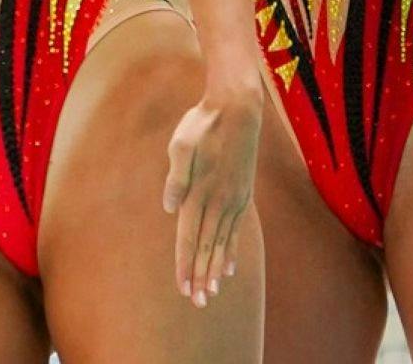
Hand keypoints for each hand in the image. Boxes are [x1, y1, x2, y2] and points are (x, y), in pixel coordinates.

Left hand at [162, 86, 260, 306]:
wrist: (238, 109)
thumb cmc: (203, 124)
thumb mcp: (180, 143)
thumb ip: (175, 177)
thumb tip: (169, 208)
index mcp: (198, 191)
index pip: (188, 238)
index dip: (184, 265)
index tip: (183, 288)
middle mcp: (217, 201)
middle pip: (206, 247)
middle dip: (201, 277)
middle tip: (199, 303)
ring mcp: (233, 200)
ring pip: (222, 243)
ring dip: (216, 270)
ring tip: (213, 293)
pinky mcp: (243, 195)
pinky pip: (236, 230)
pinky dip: (232, 251)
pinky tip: (229, 268)